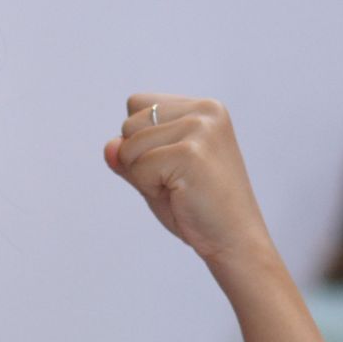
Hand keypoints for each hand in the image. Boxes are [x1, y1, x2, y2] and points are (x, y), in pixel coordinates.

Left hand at [103, 94, 274, 266]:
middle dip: (139, 158)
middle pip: (129, 123)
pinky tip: (180, 194)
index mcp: (201, 107)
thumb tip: (110, 146)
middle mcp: (204, 110)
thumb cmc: (194, 205)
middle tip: (176, 179)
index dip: (139, 139)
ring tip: (179, 186)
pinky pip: (138, 167)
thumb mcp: (154, 172)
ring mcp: (200, 129)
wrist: (232, 238)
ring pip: (129, 146)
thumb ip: (128, 154)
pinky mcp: (190, 153)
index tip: (172, 162)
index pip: (136, 104)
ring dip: (143, 175)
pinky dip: (149, 187)